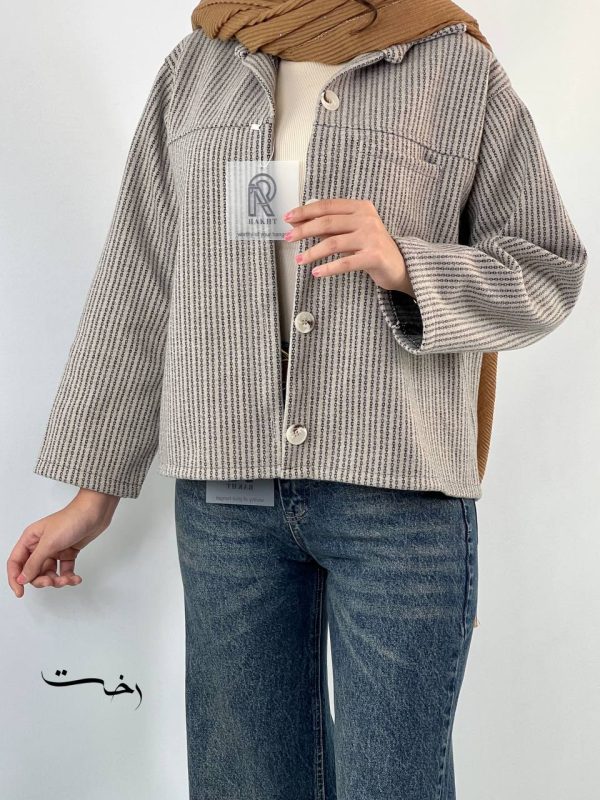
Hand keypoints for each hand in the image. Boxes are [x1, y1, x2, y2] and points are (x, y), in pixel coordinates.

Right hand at [7, 488, 119, 596]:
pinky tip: (76, 578)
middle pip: (33, 571)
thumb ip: (34, 562)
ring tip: (68, 579)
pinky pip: (64, 570)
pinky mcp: (68, 552)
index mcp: (30, 539)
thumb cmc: (71, 520)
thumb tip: (22, 578)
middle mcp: (40, 545)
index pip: (15, 562)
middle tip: (52, 582)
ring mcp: (54, 549)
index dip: (15, 578)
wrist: (95, 512)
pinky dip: (69, 576)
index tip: (21, 592)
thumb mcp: (49, 543)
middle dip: (42, 580)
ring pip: (49, 573)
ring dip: (58, 580)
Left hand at [282, 198, 415, 297]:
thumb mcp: (350, 233)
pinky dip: (328, 268)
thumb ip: (328, 227)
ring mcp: (372, 237)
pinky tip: (316, 272)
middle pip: (327, 222)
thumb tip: (297, 222)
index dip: (305, 211)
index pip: (327, 206)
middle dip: (304, 230)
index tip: (288, 218)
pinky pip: (345, 262)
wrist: (400, 266)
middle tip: (288, 238)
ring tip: (299, 259)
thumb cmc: (371, 248)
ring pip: (333, 242)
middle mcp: (367, 219)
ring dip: (312, 252)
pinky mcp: (374, 257)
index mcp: (360, 207)